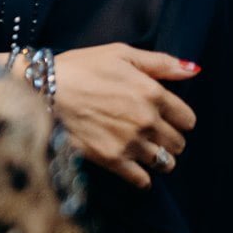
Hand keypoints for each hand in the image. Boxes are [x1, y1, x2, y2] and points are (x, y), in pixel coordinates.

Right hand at [52, 44, 197, 189]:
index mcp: (152, 93)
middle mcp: (147, 120)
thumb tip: (194, 70)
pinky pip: (142, 180)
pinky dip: (141, 178)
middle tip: (151, 133)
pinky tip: (133, 168)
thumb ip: (159, 62)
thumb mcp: (119, 53)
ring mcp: (130, 142)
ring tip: (142, 151)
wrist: (39, 89)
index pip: (187, 119)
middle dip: (168, 138)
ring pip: (164, 163)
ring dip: (158, 158)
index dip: (178, 118)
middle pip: (178, 143)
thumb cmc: (78, 67)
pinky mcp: (111, 159)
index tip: (165, 117)